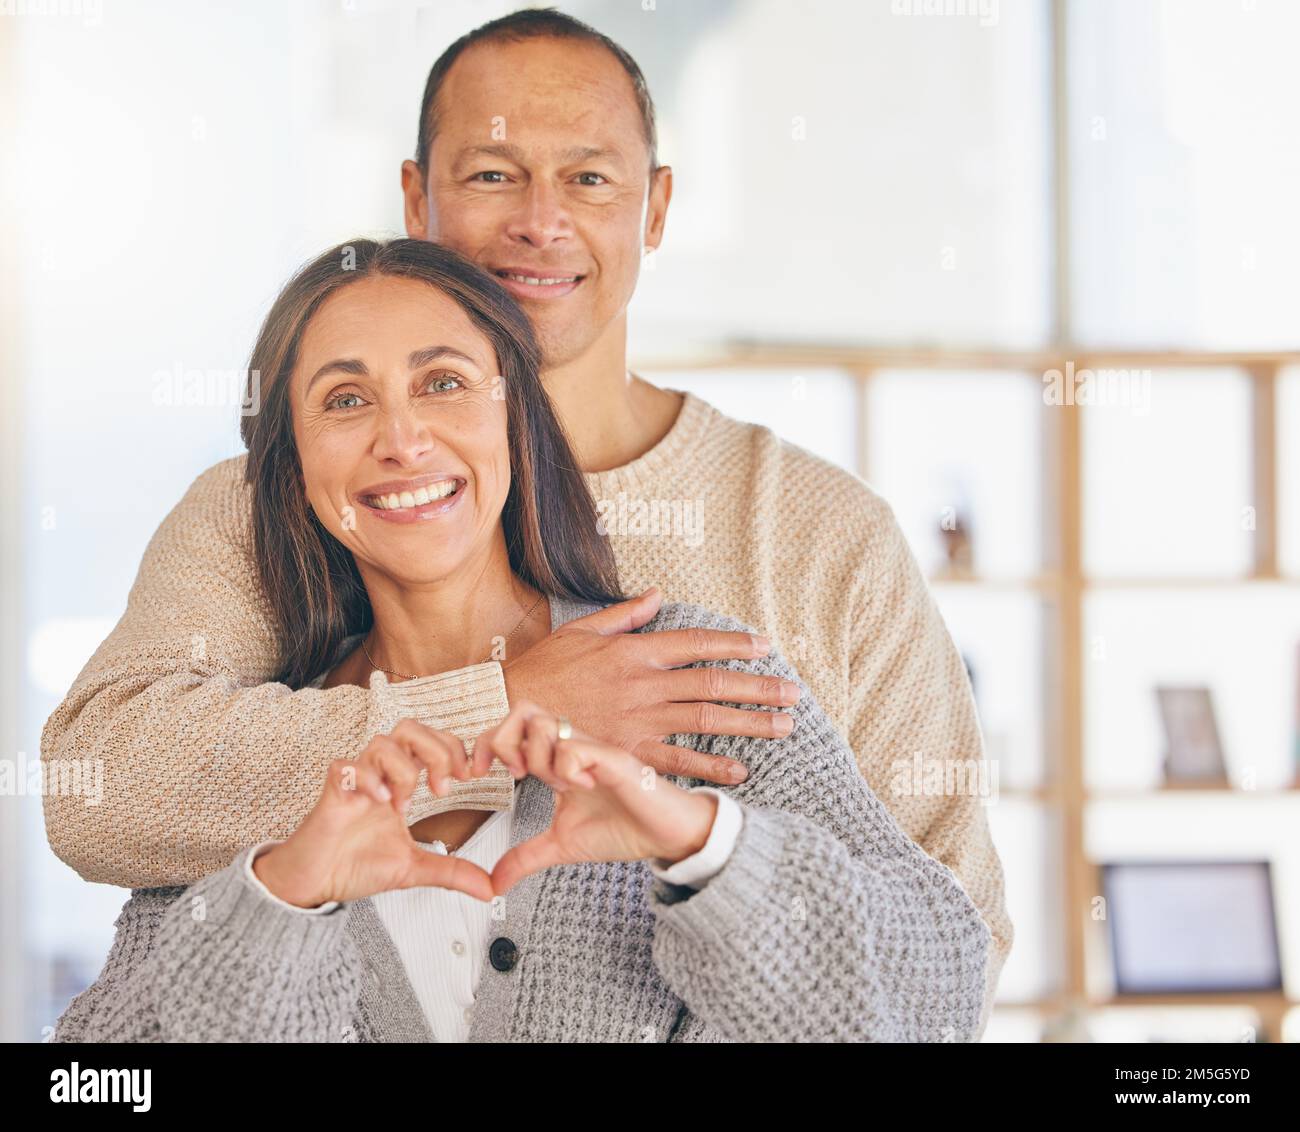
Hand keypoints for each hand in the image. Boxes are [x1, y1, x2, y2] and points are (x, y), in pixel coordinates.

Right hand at [253, 720, 495, 907]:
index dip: (454, 748)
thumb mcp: (415, 869)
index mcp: (400, 783)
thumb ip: (453, 872)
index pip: (432, 740)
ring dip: (404, 770)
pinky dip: (369, 780)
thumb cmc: (355, 865)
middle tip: (443, 786)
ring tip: (404, 805)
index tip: (468, 776)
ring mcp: (356, 781)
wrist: (313, 883)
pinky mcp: (332, 793)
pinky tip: (381, 804)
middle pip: (410, 728)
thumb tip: (490, 888)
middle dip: (436, 749)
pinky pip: (347, 767)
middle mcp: (380, 775)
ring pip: (382, 742)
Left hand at [473, 701, 719, 895]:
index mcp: (557, 760)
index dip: (487, 744)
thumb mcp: (561, 846)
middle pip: (523, 710)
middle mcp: (573, 747)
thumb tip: (493, 883)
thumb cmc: (622, 830)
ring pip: (546, 724)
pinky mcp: (614, 759)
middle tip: (515, 775)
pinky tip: (583, 787)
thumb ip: (525, 857)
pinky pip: (576, 747)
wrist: (667, 837)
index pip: (512, 727)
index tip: (477, 774)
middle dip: (504, 742)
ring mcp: (593, 749)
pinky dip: (567, 769)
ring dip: (539, 758)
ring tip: (558, 786)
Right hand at [501, 585, 799, 785]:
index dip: (735, 643)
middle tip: (793, 692)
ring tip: (783, 726)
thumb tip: (657, 595)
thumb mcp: (583, 630)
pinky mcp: (628, 752)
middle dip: (758, 687)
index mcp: (636, 651)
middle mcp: (645, 684)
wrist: (509, 711)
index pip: (697, 643)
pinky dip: (710, 765)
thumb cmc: (543, 669)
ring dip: (749, 724)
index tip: (765, 647)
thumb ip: (625, 615)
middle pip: (714, 684)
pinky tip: (740, 770)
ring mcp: (639, 720)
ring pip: (706, 720)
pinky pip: (677, 760)